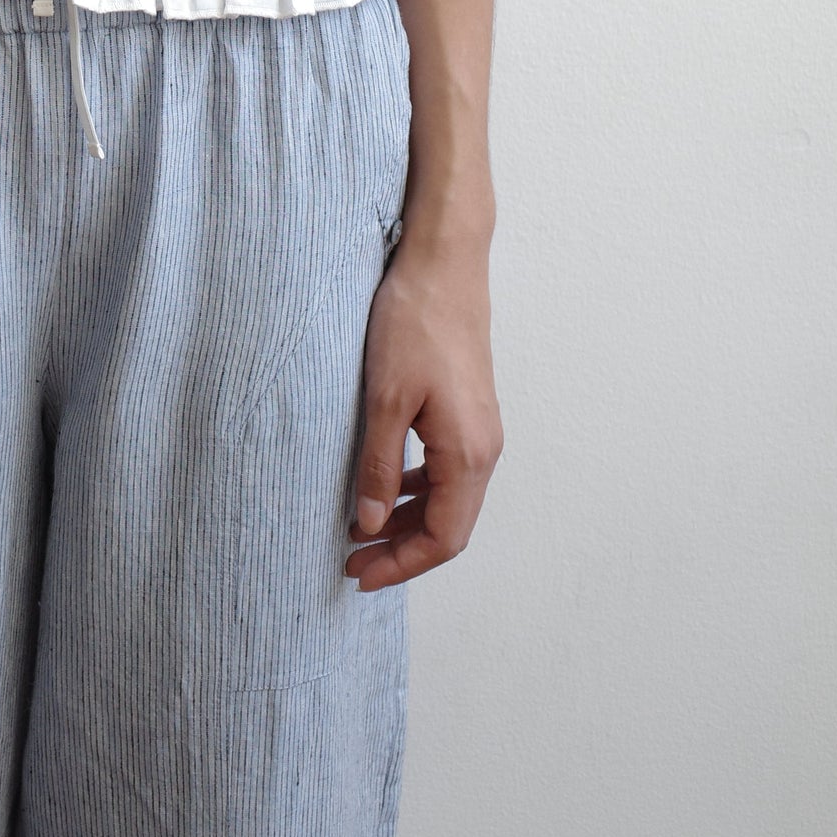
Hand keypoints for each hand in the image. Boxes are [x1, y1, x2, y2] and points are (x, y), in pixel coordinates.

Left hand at [345, 227, 502, 589]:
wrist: (444, 263)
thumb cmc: (415, 322)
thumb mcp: (384, 399)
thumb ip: (377, 467)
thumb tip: (368, 525)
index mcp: (468, 454)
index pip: (443, 539)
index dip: (401, 565)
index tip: (358, 574)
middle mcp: (484, 449)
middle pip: (449, 527)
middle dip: (402, 550)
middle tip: (352, 560)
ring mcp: (480, 430)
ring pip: (448, 500)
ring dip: (407, 521)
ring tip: (359, 529)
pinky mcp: (469, 411)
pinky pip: (446, 471)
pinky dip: (415, 490)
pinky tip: (383, 485)